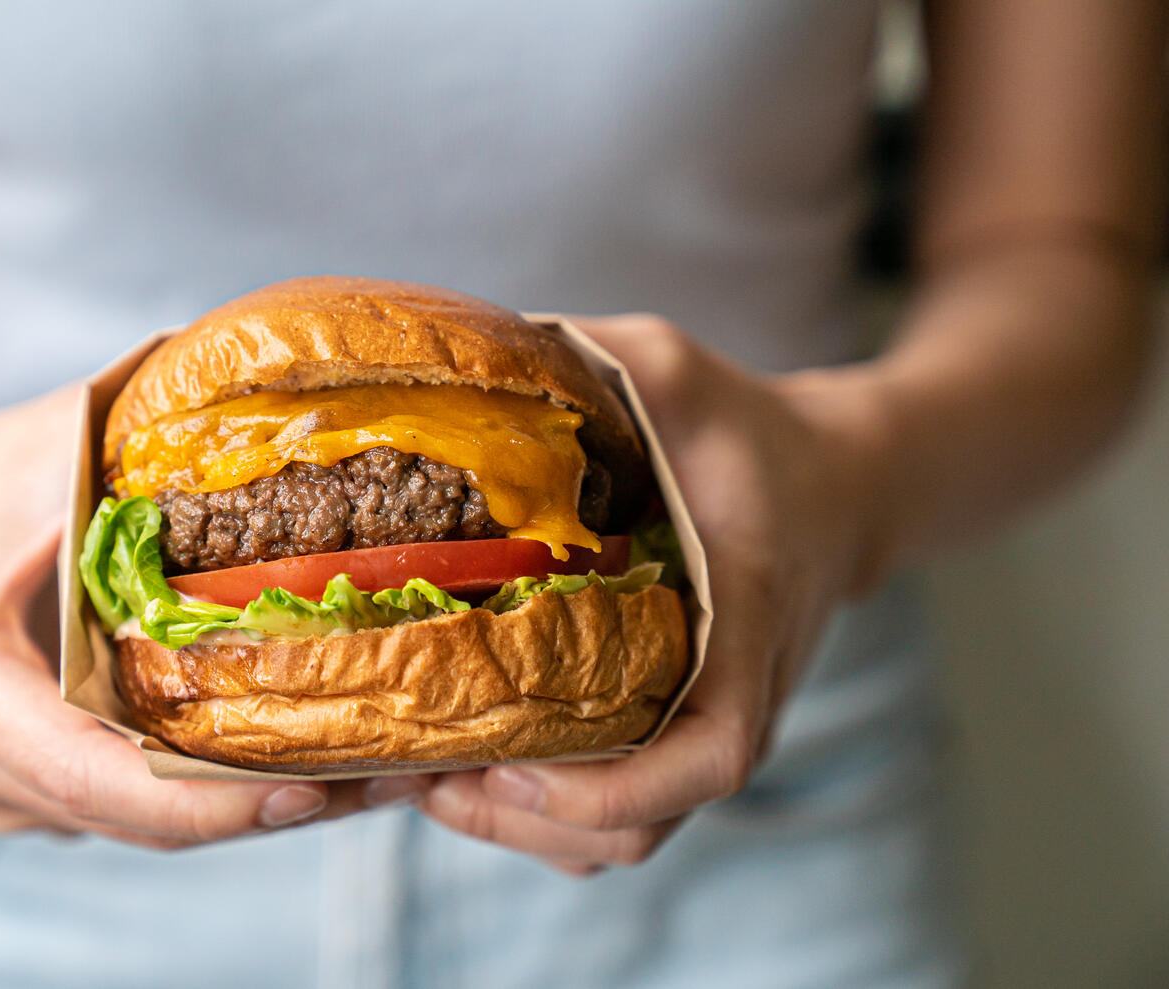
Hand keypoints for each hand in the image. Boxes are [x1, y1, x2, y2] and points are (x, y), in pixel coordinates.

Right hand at [0, 387, 405, 847]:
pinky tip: (309, 756)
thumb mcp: (62, 440)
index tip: (314, 788)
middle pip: (136, 816)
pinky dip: (220, 790)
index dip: (209, 800)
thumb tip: (293, 420)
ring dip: (256, 804)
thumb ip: (154, 445)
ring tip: (374, 772)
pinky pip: (138, 807)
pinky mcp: (34, 792)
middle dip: (265, 807)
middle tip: (389, 779)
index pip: (94, 775)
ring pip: (146, 824)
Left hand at [420, 314, 889, 873]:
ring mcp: (706, 730)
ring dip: (520, 830)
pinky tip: (476, 763)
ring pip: (616, 840)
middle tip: (427, 775)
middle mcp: (732, 706)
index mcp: (744, 633)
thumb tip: (479, 350)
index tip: (513, 769)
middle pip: (634, 831)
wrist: (838, 487)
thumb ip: (597, 357)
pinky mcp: (682, 733)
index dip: (608, 793)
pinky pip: (615, 816)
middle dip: (521, 822)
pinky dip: (541, 817)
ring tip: (433, 779)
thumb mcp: (680, 372)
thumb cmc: (756, 433)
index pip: (708, 760)